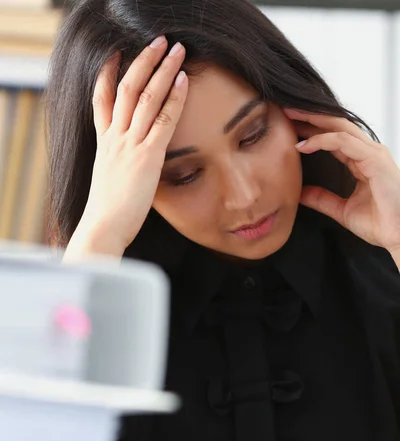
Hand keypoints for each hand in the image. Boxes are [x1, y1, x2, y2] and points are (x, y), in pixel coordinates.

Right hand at [67, 36, 187, 258]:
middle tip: (159, 42)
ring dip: (163, 69)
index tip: (116, 55)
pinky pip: (163, 120)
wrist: (103, 227)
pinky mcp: (147, 156)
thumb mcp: (109, 182)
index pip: (102, 100)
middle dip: (143, 61)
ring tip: (177, 50)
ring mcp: (129, 144)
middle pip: (127, 88)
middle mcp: (114, 138)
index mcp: (104, 143)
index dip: (108, 75)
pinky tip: (183, 81)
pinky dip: (174, 98)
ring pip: (145, 97)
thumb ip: (120, 166)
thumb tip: (133, 169)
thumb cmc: (108, 213)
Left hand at [283, 108, 399, 257]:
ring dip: (313, 120)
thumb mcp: (342, 210)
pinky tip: (304, 144)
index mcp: (363, 161)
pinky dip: (322, 140)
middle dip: (310, 116)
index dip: (312, 131)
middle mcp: (369, 153)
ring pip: (339, 127)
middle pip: (336, 125)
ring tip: (290, 117)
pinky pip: (344, 142)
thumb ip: (322, 199)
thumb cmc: (382, 223)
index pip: (334, 138)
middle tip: (286, 111)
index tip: (290, 129)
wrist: (399, 235)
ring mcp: (373, 153)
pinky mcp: (374, 158)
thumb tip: (300, 193)